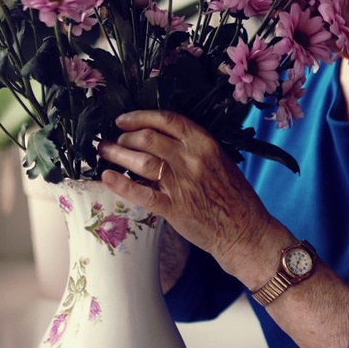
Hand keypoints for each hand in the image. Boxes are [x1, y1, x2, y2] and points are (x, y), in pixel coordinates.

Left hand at [98, 110, 276, 276]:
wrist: (244, 230)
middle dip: (124, 136)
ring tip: (104, 152)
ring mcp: (181, 184)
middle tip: (113, 140)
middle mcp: (191, 159)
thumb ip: (193, 147)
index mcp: (204, 143)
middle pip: (148, 138)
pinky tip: (106, 177)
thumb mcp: (219, 160)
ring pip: (141, 162)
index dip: (140, 117)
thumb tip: (160, 138)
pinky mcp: (173, 208)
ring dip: (117, 154)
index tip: (123, 120)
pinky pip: (141, 193)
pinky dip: (121, 184)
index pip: (167, 120)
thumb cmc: (234, 195)